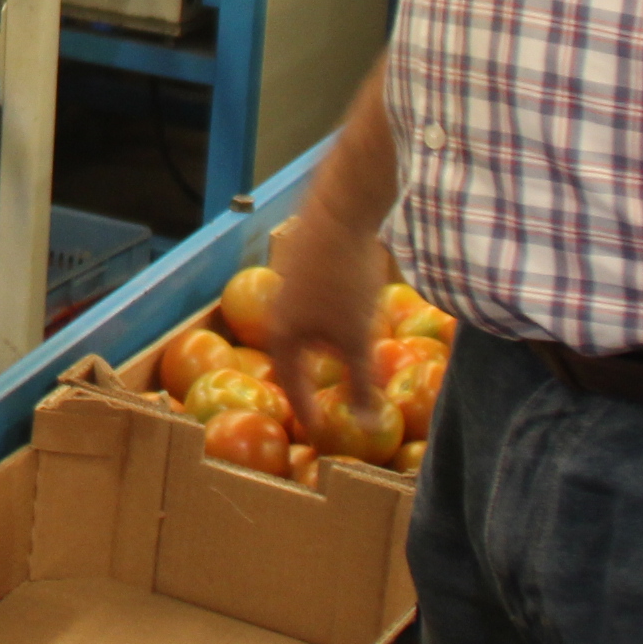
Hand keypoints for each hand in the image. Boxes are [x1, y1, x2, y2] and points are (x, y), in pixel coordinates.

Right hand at [267, 202, 390, 418]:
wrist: (340, 212)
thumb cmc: (344, 281)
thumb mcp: (357, 338)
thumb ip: (359, 382)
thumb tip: (363, 423)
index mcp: (283, 334)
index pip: (291, 382)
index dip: (305, 409)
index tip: (316, 431)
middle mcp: (279, 310)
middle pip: (294, 352)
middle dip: (311, 376)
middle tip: (326, 397)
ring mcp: (289, 283)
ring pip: (305, 325)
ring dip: (322, 344)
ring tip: (341, 356)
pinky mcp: (305, 262)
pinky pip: (315, 302)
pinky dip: (330, 318)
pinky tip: (353, 311)